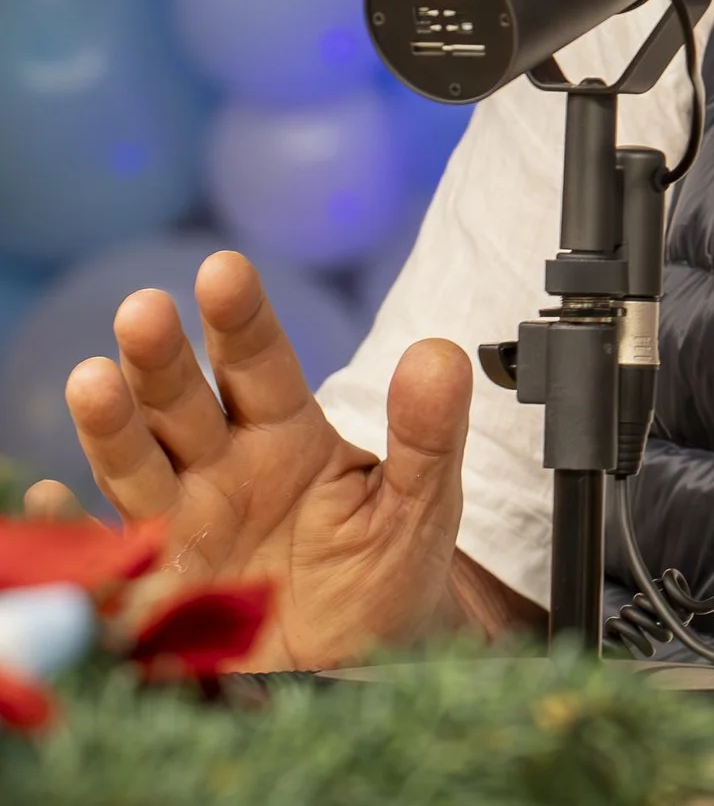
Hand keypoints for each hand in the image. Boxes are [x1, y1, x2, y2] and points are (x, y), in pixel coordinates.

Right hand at [26, 249, 473, 669]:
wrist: (362, 665)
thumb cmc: (386, 568)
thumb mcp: (420, 502)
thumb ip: (429, 431)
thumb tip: (440, 354)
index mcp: (284, 434)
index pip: (259, 362)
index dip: (241, 318)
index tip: (225, 270)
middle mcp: (220, 469)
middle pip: (184, 403)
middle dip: (162, 359)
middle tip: (144, 310)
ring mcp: (181, 527)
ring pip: (138, 465)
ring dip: (112, 425)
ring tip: (94, 381)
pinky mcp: (153, 594)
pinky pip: (104, 561)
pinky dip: (71, 533)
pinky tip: (49, 499)